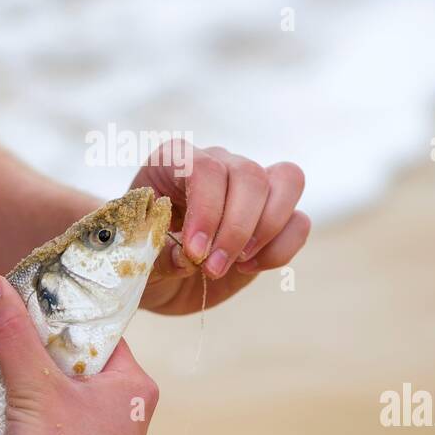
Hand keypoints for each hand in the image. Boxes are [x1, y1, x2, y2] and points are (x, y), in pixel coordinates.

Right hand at [0, 273, 158, 434]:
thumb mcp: (34, 386)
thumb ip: (13, 332)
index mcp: (136, 386)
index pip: (100, 332)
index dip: (64, 317)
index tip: (30, 303)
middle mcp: (129, 413)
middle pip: (79, 361)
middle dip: (42, 350)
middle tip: (8, 332)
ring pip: (65, 394)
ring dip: (34, 382)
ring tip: (1, 366)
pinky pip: (56, 424)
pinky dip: (33, 412)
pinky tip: (7, 408)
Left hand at [131, 143, 309, 314]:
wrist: (156, 274)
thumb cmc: (140, 255)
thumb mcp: (136, 255)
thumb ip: (158, 254)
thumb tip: (188, 258)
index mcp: (175, 160)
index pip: (205, 168)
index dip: (207, 210)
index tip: (195, 252)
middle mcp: (218, 163)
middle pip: (250, 175)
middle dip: (236, 229)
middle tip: (212, 268)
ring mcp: (249, 187)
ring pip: (287, 182)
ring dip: (266, 231)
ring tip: (235, 264)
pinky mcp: (273, 216)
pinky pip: (298, 220)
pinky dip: (280, 249)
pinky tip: (247, 266)